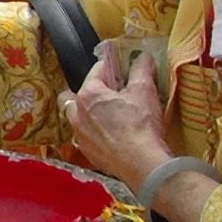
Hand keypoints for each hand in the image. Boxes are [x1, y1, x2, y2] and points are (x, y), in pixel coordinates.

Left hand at [64, 44, 171, 186]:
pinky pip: (87, 137)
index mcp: (88, 94)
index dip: (112, 67)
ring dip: (91, 114)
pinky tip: (113, 136)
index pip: (96, 71)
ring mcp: (80, 136)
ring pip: (79, 117)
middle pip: (79, 95)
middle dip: (93, 91)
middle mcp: (77, 114)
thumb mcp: (144, 91)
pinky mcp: (87, 153)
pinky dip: (96, 133)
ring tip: (112, 115)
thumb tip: (142, 57)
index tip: (123, 68)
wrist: (142, 164)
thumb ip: (141, 69)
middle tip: (113, 94)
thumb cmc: (141, 124)